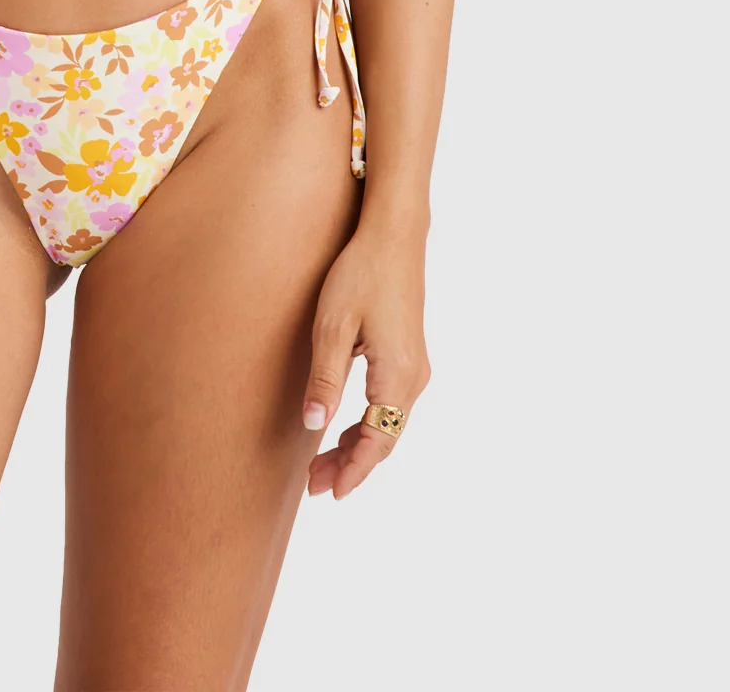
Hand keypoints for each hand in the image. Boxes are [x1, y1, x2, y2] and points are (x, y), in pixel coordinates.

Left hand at [301, 225, 429, 498]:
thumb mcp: (333, 326)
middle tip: (313, 484)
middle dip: (350, 465)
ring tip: (321, 463)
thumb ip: (325, 379)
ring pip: (389, 424)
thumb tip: (313, 427)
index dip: (352, 471)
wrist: (393, 235)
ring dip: (358, 445)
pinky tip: (344, 428)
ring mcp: (416, 367)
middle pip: (385, 439)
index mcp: (397, 375)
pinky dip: (368, 425)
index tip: (327, 492)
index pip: (377, 441)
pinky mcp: (409, 357)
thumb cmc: (361, 273)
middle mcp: (414, 377)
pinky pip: (391, 406)